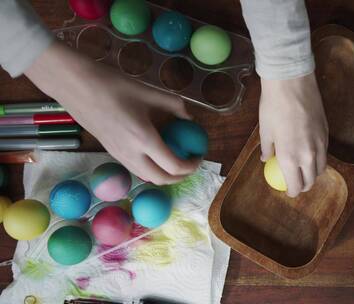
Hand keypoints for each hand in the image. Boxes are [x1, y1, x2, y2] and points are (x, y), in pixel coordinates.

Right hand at [25, 41, 197, 184]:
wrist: (75, 85)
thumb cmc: (114, 85)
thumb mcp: (151, 92)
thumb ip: (175, 106)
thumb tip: (189, 118)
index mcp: (144, 139)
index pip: (174, 166)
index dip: (192, 165)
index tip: (199, 154)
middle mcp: (131, 153)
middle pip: (162, 180)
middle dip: (181, 177)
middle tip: (190, 162)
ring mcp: (119, 156)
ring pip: (147, 178)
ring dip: (165, 175)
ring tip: (176, 159)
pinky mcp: (110, 152)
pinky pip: (136, 169)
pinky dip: (151, 168)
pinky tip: (156, 152)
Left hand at [259, 73, 328, 196]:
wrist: (292, 82)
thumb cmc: (273, 106)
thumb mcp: (265, 130)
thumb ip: (268, 148)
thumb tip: (266, 158)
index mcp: (290, 158)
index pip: (296, 185)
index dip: (292, 192)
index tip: (288, 191)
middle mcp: (308, 155)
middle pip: (311, 180)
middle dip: (304, 185)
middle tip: (296, 184)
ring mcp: (320, 144)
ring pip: (321, 168)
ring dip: (313, 173)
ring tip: (305, 171)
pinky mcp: (326, 132)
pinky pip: (324, 153)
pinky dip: (318, 159)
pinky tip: (310, 154)